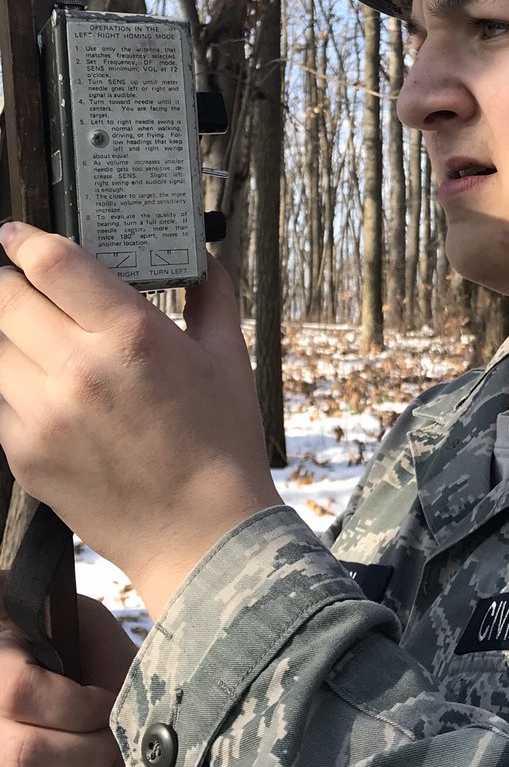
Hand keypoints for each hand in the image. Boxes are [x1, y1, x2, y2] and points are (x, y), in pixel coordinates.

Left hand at [0, 223, 281, 616]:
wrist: (201, 533)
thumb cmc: (222, 444)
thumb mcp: (229, 358)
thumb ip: (211, 295)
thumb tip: (201, 258)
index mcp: (133, 335)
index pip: (53, 264)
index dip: (25, 239)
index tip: (16, 233)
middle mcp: (79, 369)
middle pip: (6, 298)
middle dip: (7, 281)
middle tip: (18, 279)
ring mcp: (43, 414)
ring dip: (7, 333)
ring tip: (32, 337)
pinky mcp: (23, 453)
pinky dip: (11, 382)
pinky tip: (41, 388)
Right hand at [0, 595, 167, 766]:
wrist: (140, 758)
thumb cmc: (113, 686)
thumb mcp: (92, 636)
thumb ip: (63, 612)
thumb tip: (7, 582)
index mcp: (3, 680)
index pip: (16, 692)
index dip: (75, 705)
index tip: (104, 702)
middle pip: (25, 755)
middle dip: (90, 750)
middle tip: (114, 742)